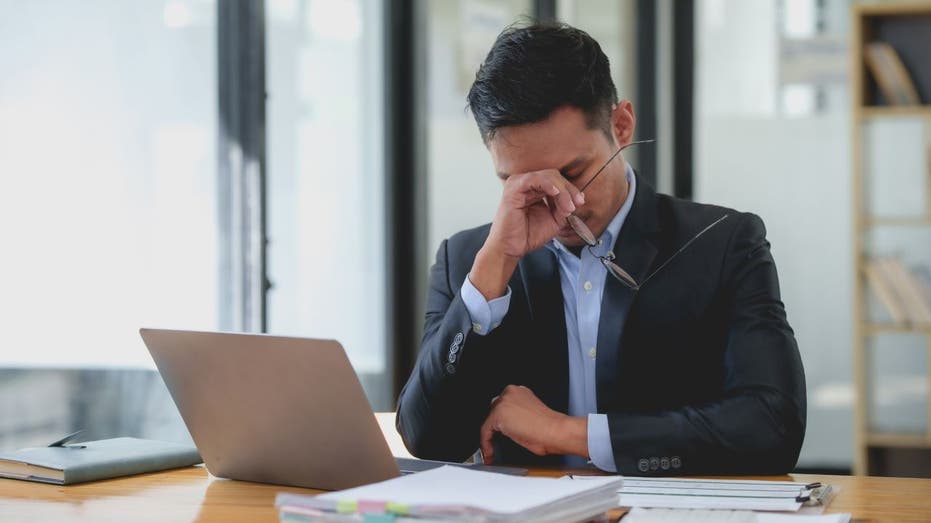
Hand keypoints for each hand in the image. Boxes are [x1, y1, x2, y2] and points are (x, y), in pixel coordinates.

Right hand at [470, 171, 584, 299]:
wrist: (511, 249)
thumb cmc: (528, 235)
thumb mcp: (554, 220)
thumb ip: (564, 207)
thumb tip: (578, 197)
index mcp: (535, 189)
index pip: (557, 181)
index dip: (571, 190)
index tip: (580, 202)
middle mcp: (526, 184)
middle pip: (554, 176)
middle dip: (569, 190)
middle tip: (577, 204)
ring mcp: (519, 184)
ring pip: (547, 176)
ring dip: (562, 191)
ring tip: (568, 207)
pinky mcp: (513, 189)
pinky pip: (533, 179)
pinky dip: (547, 184)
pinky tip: (556, 193)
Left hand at [479, 385, 587, 463]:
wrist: (556, 431)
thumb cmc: (550, 428)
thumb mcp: (532, 416)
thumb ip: (519, 416)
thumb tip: (511, 427)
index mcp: (520, 391)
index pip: (503, 405)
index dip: (502, 422)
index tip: (501, 433)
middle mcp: (510, 392)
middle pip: (493, 411)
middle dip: (495, 428)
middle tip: (496, 442)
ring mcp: (503, 402)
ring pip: (489, 421)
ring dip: (490, 436)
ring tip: (493, 450)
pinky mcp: (498, 415)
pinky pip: (485, 432)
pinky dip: (486, 444)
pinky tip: (490, 453)